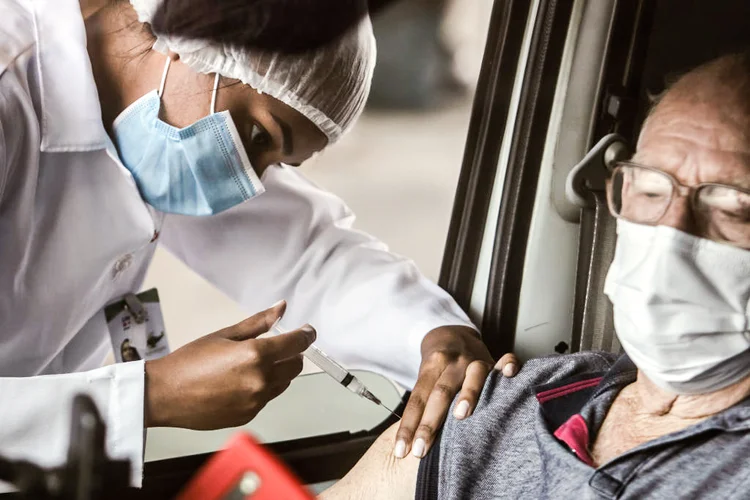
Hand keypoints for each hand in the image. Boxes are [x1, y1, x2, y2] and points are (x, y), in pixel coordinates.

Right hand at [144, 301, 314, 429]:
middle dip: (292, 354)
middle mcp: (261, 380)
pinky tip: (241, 382)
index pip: (297, 343)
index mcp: (256, 355)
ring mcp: (256, 401)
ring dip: (278, 372)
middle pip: (295, 366)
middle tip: (278, 346)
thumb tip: (281, 308)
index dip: (305, 335)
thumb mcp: (225, 334)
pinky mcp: (249, 415)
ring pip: (283, 383)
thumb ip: (258, 323)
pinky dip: (263, 388)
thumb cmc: (190, 361)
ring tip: (253, 365)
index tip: (307, 331)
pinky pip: (267, 398)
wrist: (165, 394)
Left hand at [393, 326, 518, 458]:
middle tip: (421, 450)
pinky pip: (506, 359)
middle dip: (429, 424)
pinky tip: (509, 374)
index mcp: (432, 367)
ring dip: (467, 395)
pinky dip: (509, 365)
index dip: (409, 426)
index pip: (417, 399)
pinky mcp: (495, 359)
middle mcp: (453, 363)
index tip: (402, 450)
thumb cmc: (439, 366)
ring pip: (473, 376)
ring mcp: (475, 360)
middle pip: (440, 393)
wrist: (451, 332)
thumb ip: (424, 404)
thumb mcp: (426, 377)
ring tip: (460, 416)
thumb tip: (411, 442)